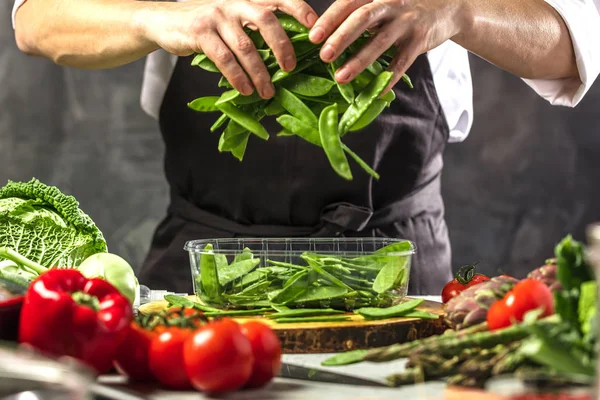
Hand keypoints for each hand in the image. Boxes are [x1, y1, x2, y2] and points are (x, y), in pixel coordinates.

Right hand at [139, 0, 317, 97]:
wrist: (164, 22)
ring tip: (267, 92)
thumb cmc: (206, 27)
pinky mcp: (200, 32)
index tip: (315, 27)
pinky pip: (224, 58)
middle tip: (290, 69)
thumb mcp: (232, 22)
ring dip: (259, 73)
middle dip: (282, 46)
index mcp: (247, 0)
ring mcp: (216, 15)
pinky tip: (245, 89)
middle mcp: (234, 3)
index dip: (299, 9)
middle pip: (266, 20)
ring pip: (245, 46)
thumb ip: (254, 31)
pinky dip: (237, 76)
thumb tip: (285, 59)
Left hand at [308, 0, 465, 89]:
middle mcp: (391, 4)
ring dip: (359, 61)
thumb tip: (324, 39)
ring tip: (340, 77)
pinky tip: (376, 92)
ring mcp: (407, 22)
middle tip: (324, 56)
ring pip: (380, 42)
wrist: (447, 6)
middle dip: (341, 38)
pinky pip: (401, 62)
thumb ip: (358, 16)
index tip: (313, 36)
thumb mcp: (381, 3)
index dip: (330, 19)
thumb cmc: (403, 8)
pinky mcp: (420, 40)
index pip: (349, 3)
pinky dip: (388, 78)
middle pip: (363, 19)